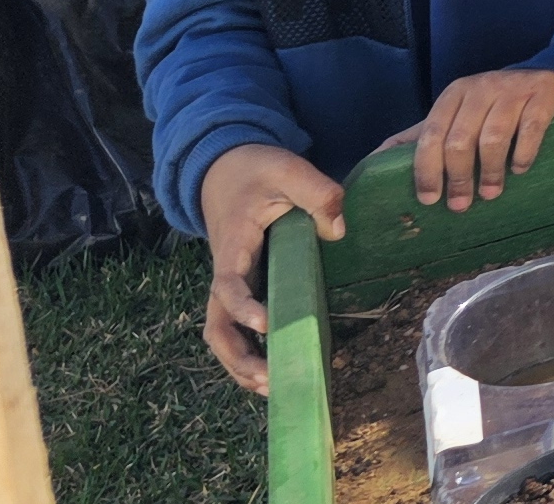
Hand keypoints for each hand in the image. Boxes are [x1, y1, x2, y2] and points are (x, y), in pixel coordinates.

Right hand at [196, 143, 345, 393]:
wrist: (224, 167)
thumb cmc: (255, 169)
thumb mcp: (287, 168)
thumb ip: (316, 192)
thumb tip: (337, 231)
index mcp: (232, 246)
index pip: (228, 286)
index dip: (244, 307)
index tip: (268, 325)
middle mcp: (225, 272)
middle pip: (216, 327)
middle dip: (238, 357)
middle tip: (270, 379)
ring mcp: (231, 282)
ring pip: (223, 333)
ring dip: (242, 363)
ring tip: (274, 387)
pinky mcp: (243, 286)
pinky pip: (238, 326)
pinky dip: (251, 350)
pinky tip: (278, 367)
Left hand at [390, 65, 553, 211]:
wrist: (546, 74)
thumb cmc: (491, 105)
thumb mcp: (454, 114)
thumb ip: (419, 136)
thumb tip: (373, 162)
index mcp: (453, 94)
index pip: (431, 134)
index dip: (427, 169)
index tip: (429, 199)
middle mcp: (480, 88)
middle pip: (460, 140)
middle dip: (458, 177)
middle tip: (460, 205)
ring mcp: (512, 91)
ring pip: (493, 138)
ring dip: (490, 172)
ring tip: (489, 194)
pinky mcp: (542, 95)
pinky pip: (530, 129)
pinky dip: (522, 155)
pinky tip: (519, 170)